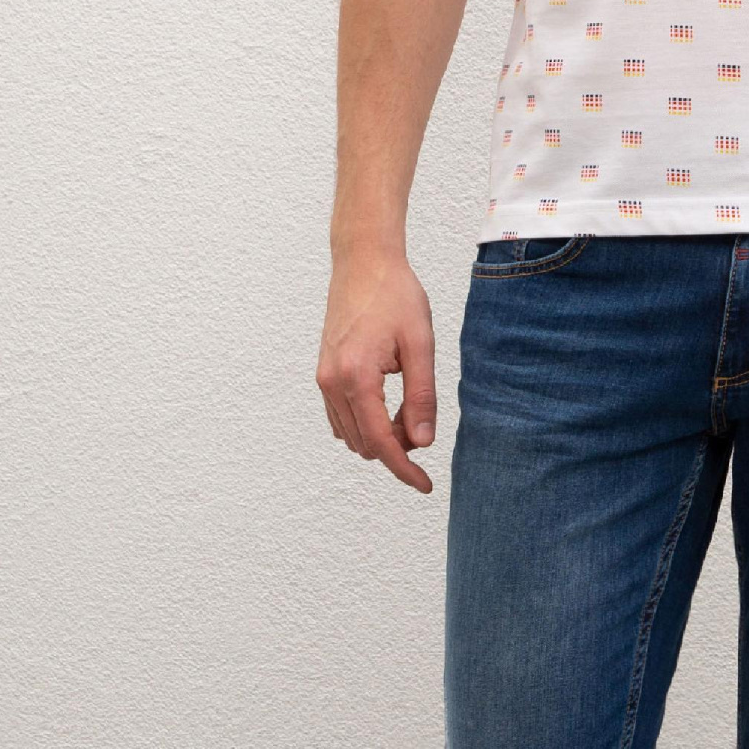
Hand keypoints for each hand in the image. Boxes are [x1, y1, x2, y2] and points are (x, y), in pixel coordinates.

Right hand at [317, 247, 438, 491]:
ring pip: (351, 435)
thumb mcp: (420, 345)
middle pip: (365, 444)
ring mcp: (323, 379)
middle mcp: (332, 383)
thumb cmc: (395, 296)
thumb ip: (421, 396)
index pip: (380, 442)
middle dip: (397, 448)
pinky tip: (389, 404)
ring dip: (381, 436)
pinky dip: (365, 423)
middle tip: (424, 422)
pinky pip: (341, 417)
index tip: (425, 486)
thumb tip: (422, 443)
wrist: (363, 262)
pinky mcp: (323, 373)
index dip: (404, 469)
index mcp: (357, 377)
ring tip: (409, 408)